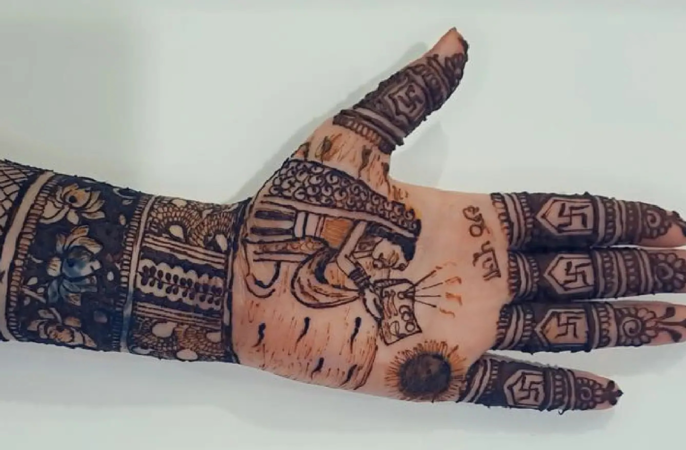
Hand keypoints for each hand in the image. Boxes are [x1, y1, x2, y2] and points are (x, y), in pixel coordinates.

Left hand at [229, 28, 685, 411]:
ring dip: (622, 324)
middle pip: (578, 272)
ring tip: (678, 322)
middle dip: (641, 271)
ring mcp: (458, 324)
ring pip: (560, 327)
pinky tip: (605, 390)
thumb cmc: (293, 210)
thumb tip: (455, 39)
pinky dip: (558, 390)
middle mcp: (473, 274)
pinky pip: (510, 383)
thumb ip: (413, 94)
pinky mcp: (433, 369)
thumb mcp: (356, 140)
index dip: (617, 218)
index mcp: (463, 219)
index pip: (560, 217)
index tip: (672, 220)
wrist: (242, 273)